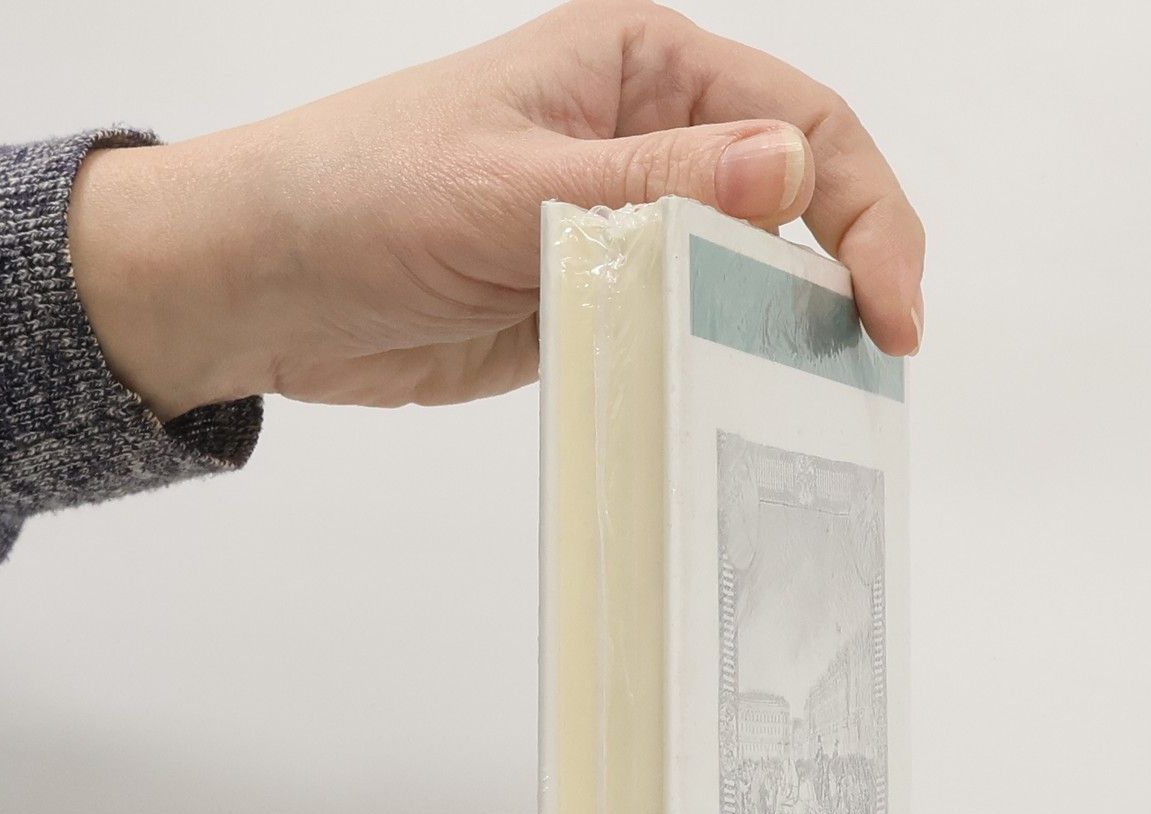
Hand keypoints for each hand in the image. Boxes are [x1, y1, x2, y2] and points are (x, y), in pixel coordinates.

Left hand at [67, 1, 924, 419]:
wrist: (262, 283)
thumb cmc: (357, 195)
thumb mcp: (510, 186)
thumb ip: (653, 184)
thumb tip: (790, 167)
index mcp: (640, 65)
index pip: (804, 124)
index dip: (867, 212)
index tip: (888, 308)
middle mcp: (647, 137)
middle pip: (799, 197)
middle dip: (849, 271)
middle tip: (875, 363)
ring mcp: (626, 223)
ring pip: (748, 272)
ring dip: (788, 328)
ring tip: (823, 398)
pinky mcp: (598, 299)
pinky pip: (687, 330)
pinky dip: (720, 367)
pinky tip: (741, 410)